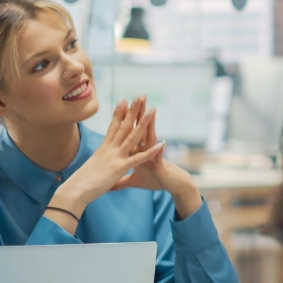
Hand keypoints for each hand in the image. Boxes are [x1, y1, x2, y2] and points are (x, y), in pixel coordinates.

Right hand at [50, 98, 164, 218]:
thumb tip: (96, 162)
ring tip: (153, 110)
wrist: (74, 191)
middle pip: (123, 126)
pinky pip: (138, 158)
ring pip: (132, 137)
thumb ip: (97, 163)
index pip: (113, 127)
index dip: (119, 113)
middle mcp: (109, 149)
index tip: (124, 100)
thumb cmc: (80, 183)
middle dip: (133, 110)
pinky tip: (161, 145)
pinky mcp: (119, 168)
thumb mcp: (91, 169)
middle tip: (141, 96)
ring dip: (143, 123)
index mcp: (103, 149)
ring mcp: (115, 157)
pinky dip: (150, 152)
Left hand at [109, 96, 202, 219]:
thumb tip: (110, 184)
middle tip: (138, 97)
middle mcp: (146, 149)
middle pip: (140, 129)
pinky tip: (162, 143)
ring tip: (152, 111)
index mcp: (137, 151)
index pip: (130, 131)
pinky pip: (158, 157)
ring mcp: (154, 155)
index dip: (125, 118)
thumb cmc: (154, 180)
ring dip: (151, 125)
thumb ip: (121, 181)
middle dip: (138, 113)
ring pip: (151, 138)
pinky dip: (159, 151)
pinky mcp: (159, 165)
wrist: (172, 185)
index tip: (121, 104)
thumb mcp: (134, 181)